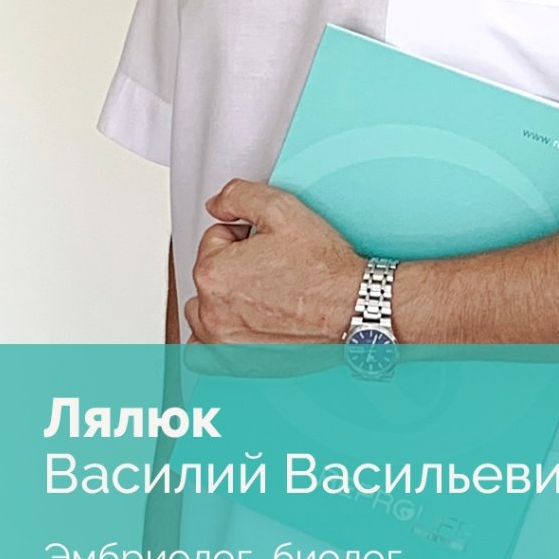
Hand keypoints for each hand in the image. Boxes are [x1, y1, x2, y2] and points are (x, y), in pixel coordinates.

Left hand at [185, 179, 365, 345]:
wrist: (353, 307)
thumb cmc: (322, 268)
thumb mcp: (282, 209)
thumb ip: (238, 196)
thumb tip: (217, 205)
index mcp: (214, 273)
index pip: (214, 238)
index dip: (244, 235)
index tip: (268, 246)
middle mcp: (212, 313)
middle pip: (209, 273)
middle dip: (233, 265)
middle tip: (270, 267)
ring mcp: (224, 342)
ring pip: (205, 310)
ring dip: (224, 299)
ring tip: (261, 294)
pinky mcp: (239, 362)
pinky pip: (207, 351)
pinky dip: (219, 336)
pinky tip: (244, 324)